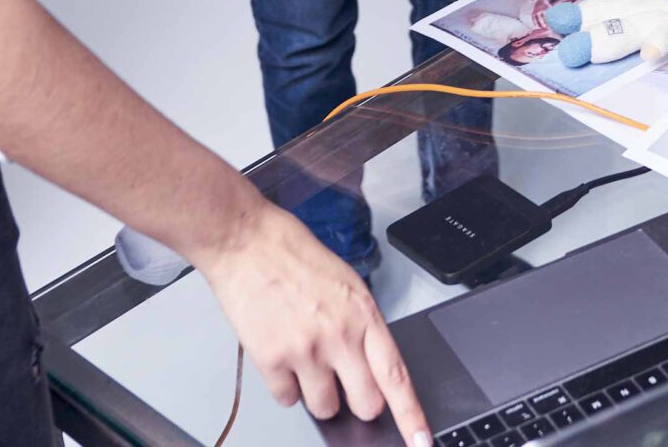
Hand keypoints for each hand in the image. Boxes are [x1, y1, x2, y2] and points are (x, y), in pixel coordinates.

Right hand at [189, 200, 429, 440]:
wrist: (246, 241)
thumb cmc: (293, 254)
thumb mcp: (345, 283)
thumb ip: (360, 324)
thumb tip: (368, 364)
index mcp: (364, 314)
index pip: (397, 376)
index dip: (412, 415)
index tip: (422, 441)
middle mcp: (339, 335)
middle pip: (365, 404)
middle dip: (358, 402)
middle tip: (345, 383)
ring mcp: (305, 350)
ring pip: (325, 408)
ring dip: (318, 394)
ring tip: (305, 360)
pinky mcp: (271, 359)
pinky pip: (286, 399)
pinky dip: (284, 386)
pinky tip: (281, 355)